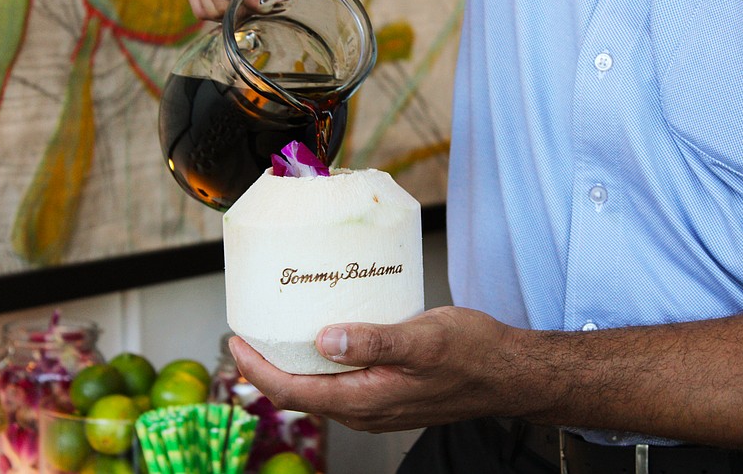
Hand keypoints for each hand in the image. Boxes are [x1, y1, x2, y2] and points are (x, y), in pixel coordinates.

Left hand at [229, 306, 527, 431]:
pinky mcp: (386, 394)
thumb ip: (374, 342)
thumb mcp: (423, 340)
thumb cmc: (471, 354)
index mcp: (364, 400)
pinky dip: (318, 365)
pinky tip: (321, 339)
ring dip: (291, 366)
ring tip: (276, 333)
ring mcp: (375, 405)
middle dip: (266, 368)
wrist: (506, 373)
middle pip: (299, 394)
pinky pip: (339, 384)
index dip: (257, 370)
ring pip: (318, 390)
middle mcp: (364, 410)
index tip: (236, 341)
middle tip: (248, 333)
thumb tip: (324, 340)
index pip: (292, 392)